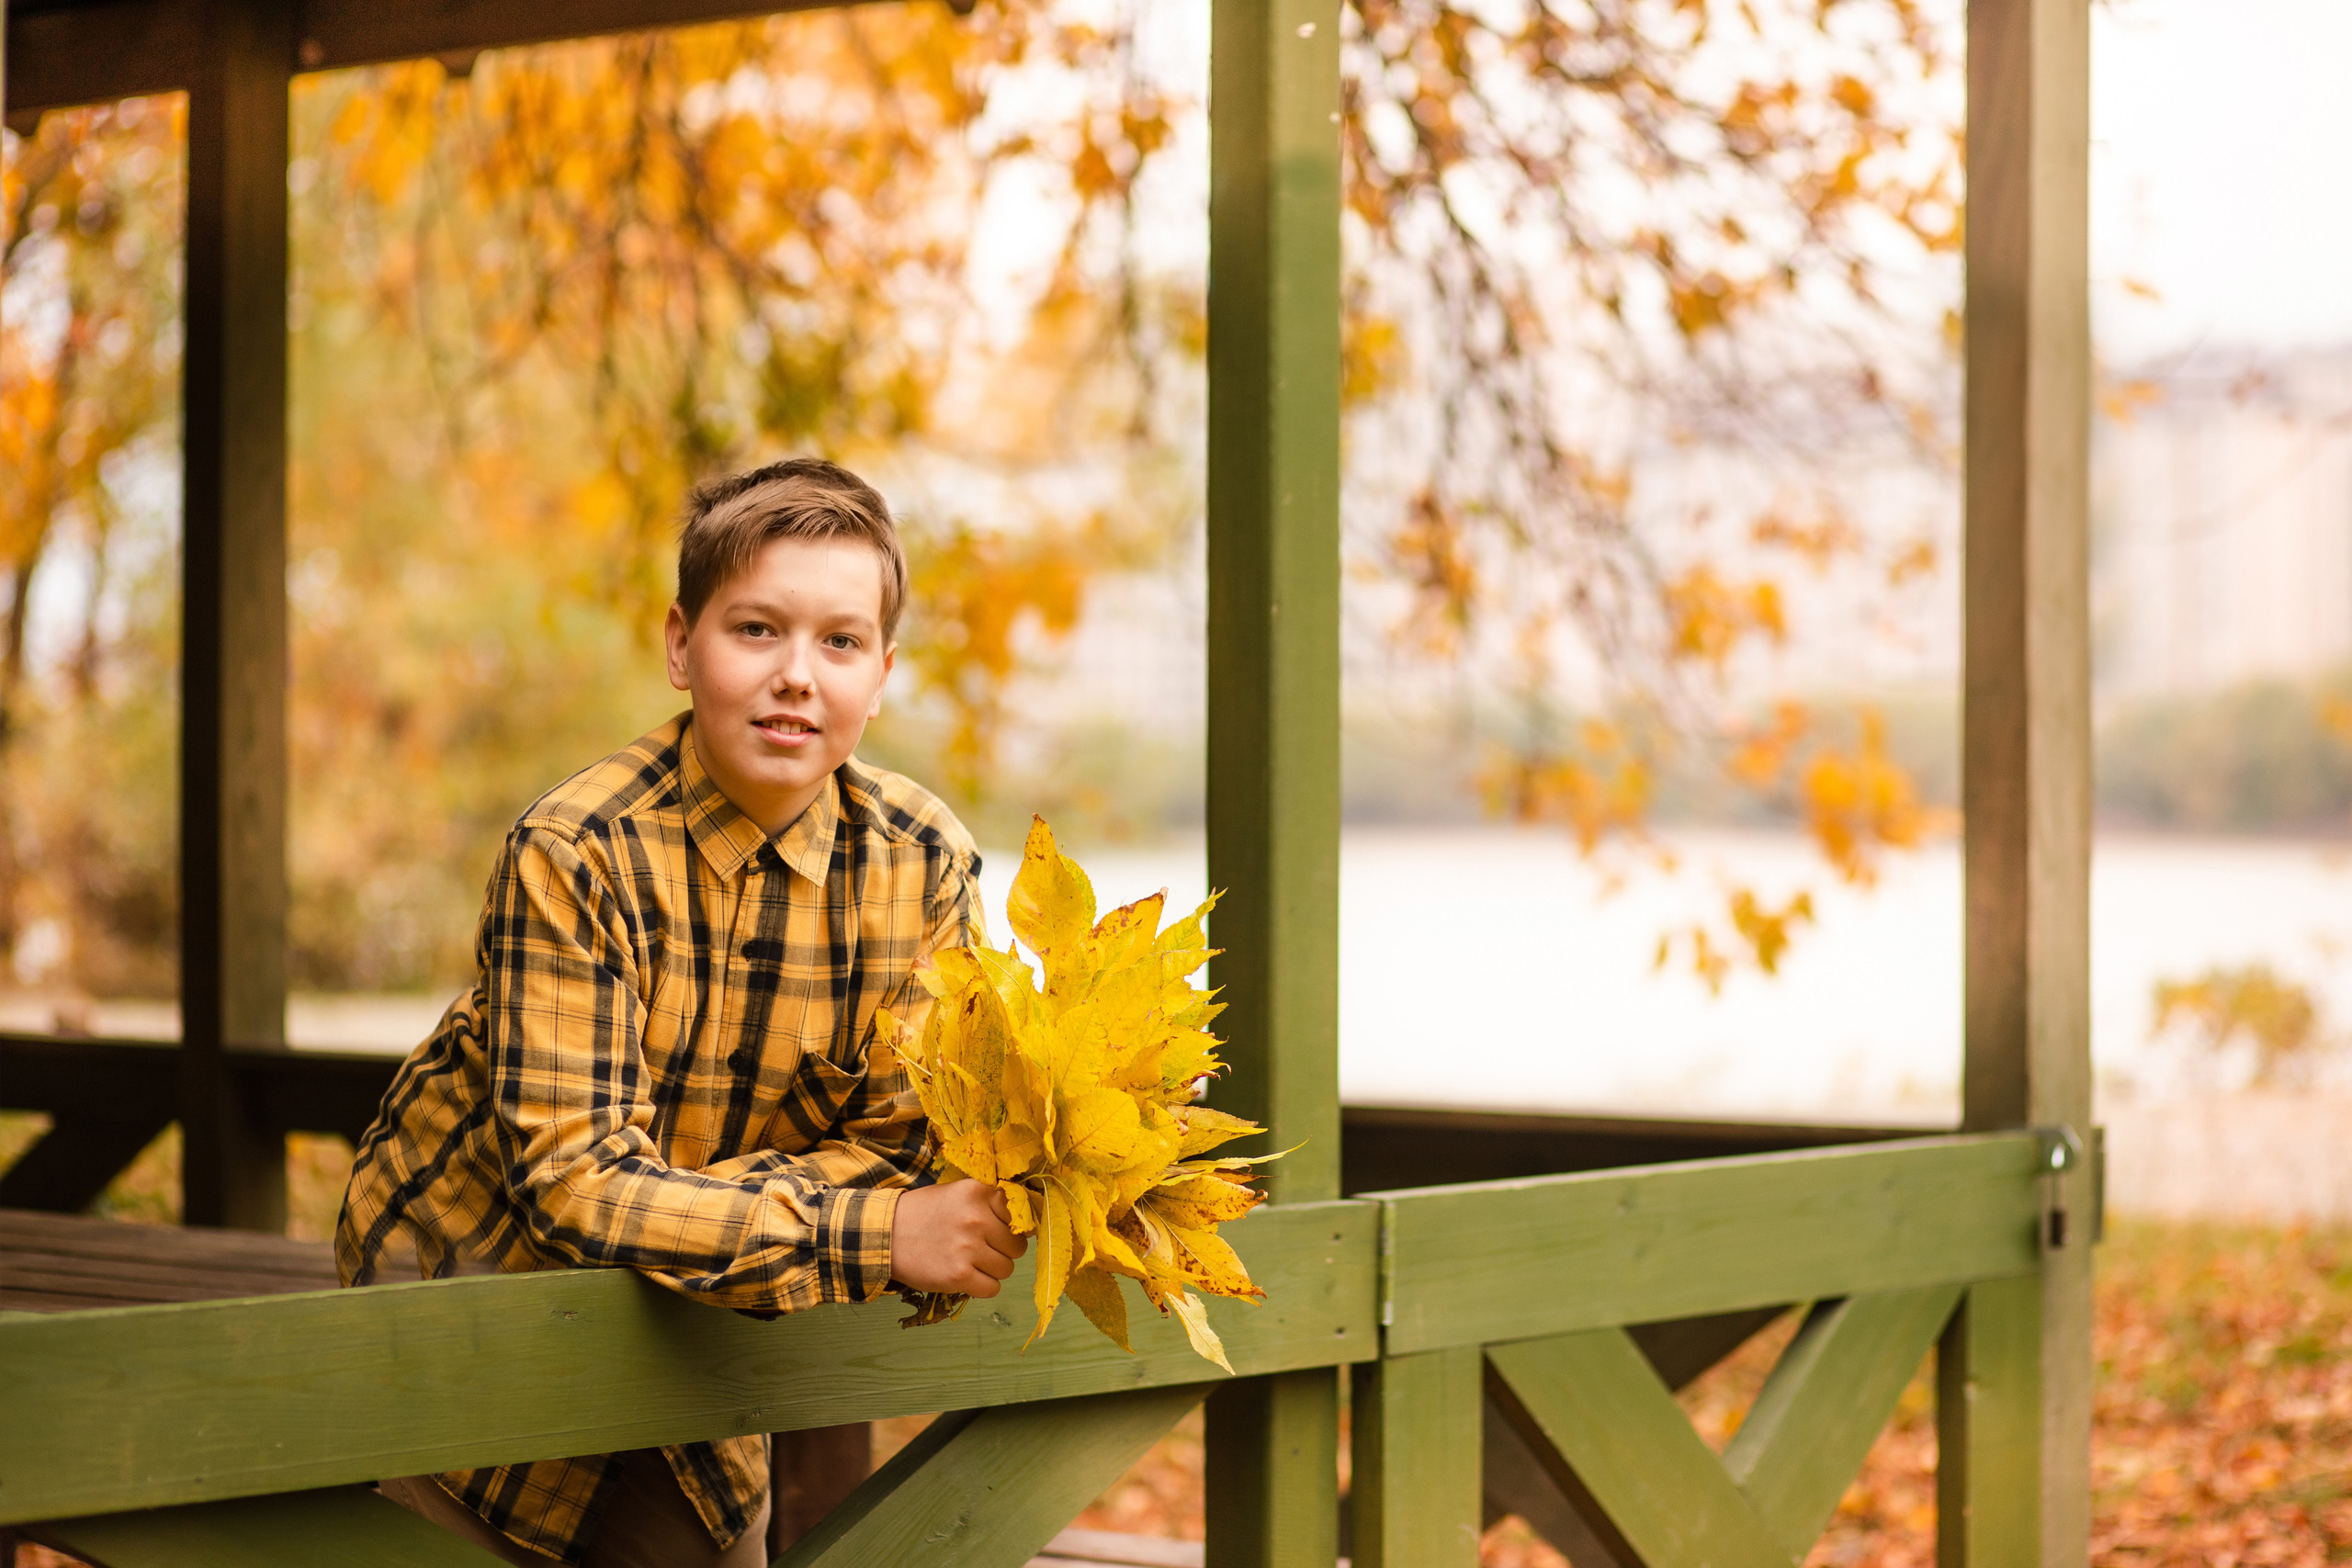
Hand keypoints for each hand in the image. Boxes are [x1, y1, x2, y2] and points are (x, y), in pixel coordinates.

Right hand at [889, 1181, 1026, 1296]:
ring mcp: (968, 1248)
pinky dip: (982, 1287)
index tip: (994, 1230)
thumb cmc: (923, 1214)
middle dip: (1003, 1251)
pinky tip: (966, 1277)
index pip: (1018, 1215)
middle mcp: (976, 1218)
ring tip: (970, 1262)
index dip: (1008, 1226)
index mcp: (977, 1192)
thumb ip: (988, 1204)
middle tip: (982, 1249)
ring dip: (992, 1270)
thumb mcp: (957, 1194)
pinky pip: (992, 1289)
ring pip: (1007, 1269)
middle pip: (1017, 1246)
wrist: (884, 1235)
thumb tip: (1026, 1227)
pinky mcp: (958, 1275)